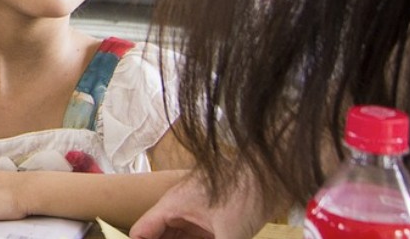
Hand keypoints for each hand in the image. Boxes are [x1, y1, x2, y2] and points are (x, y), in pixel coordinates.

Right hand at [130, 171, 265, 238]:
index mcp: (171, 206)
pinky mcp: (209, 222)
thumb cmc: (246, 193)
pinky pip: (190, 238)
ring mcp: (193, 215)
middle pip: (156, 236)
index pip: (140, 232)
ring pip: (174, 238)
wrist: (269, 176)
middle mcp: (177, 210)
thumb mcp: (229, 234)